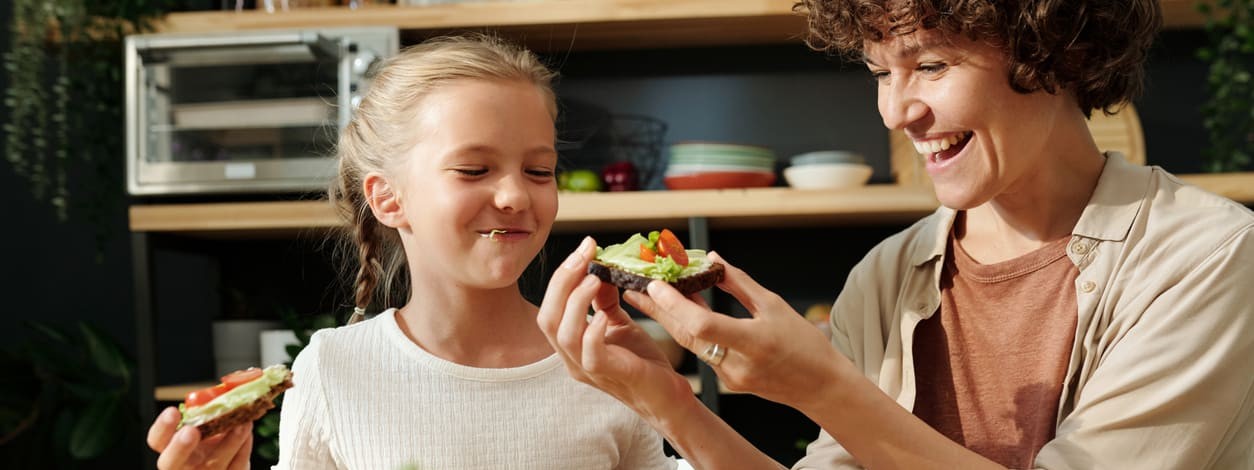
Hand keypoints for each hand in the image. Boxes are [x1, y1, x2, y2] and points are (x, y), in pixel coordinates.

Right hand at [146, 407, 253, 469]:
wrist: (233, 455)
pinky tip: (248, 434)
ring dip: (228, 443)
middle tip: (191, 431)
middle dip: (179, 448)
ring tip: (242, 424)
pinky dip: (244, 449)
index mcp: (171, 446)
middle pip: (170, 463)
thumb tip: (224, 392)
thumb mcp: (209, 422)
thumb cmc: (215, 434)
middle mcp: (182, 465)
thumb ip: (210, 410)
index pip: (157, 440)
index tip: (172, 411)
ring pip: (211, 466)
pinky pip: (235, 467)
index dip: (162, 428)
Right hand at [537, 237, 696, 421]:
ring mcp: (587, 369)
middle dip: (563, 281)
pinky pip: (590, 354)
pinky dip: (594, 331)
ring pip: (564, 334)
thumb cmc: (641, 362)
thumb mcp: (618, 323)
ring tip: (594, 280)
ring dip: (576, 302)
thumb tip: (599, 269)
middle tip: (585, 254)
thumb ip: (604, 301)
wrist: (666, 395)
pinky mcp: (609, 375)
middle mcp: (572, 358)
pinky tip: (605, 315)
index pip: (550, 306)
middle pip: (548, 318)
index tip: (585, 247)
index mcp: (571, 343)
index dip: (562, 275)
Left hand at [624, 252, 844, 408]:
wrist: (820, 387)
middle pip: (687, 334)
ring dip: (668, 318)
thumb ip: (739, 283)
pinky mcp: (726, 381)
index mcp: (753, 342)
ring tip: (644, 294)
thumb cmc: (804, 344)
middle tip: (633, 285)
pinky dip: (687, 329)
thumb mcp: (774, 306)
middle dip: (657, 309)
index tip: (656, 284)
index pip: (703, 325)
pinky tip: (675, 311)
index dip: (676, 304)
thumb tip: (712, 259)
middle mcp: (736, 364)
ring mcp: (729, 377)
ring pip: (690, 343)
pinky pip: (701, 350)